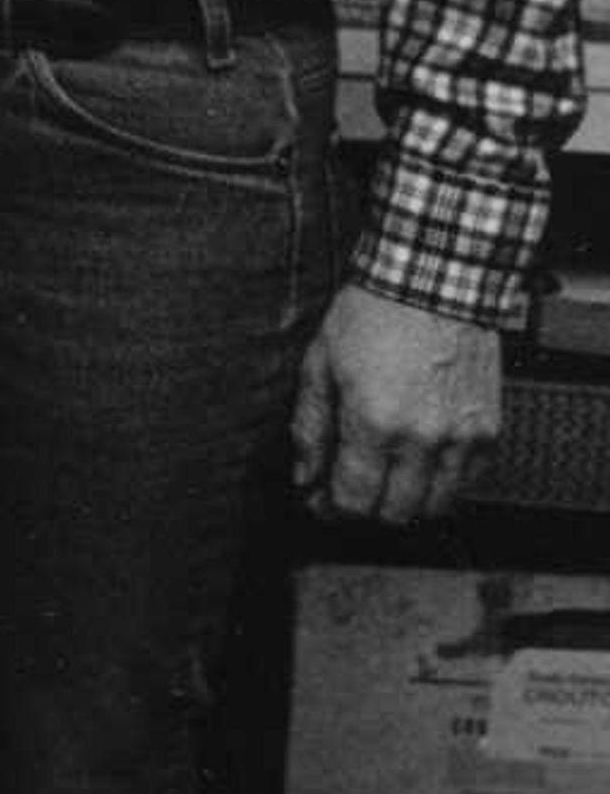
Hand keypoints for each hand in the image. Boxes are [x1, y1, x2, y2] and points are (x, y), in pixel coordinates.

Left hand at [292, 283, 502, 523]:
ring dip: (405, 502)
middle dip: (365, 510)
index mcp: (374, 422)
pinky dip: (442, 484)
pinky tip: (418, 465)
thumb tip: (304, 474)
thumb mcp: (320, 363)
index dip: (332, 509)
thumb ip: (310, 426)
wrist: (434, 281)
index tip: (320, 501)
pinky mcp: (489, 430)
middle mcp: (422, 438)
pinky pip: (468, 482)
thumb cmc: (373, 314)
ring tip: (382, 480)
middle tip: (347, 493)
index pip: (354, 498)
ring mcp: (463, 438)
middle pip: (395, 512)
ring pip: (435, 505)